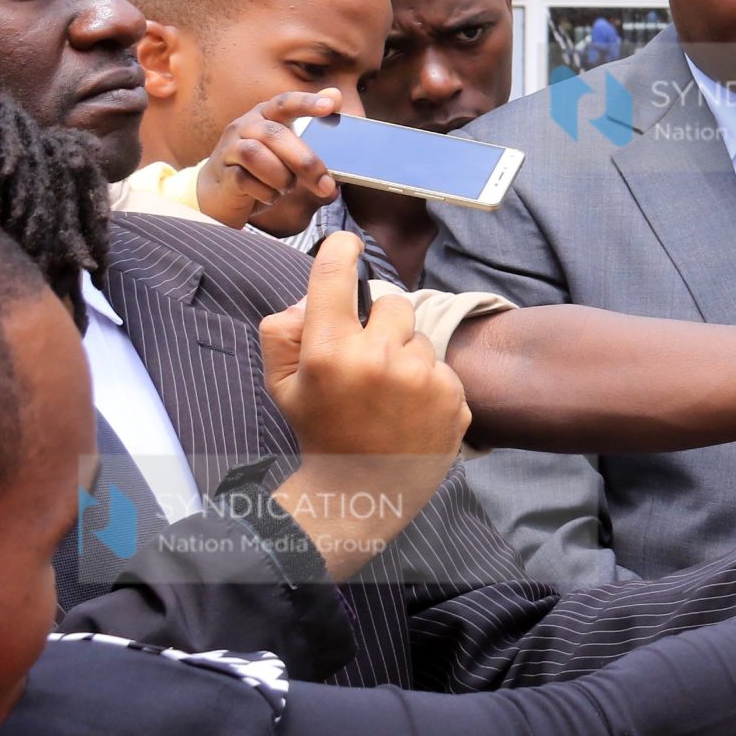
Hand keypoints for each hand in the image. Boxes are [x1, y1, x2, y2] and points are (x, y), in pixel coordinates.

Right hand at [196, 90, 341, 229]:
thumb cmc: (262, 168)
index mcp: (265, 115)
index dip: (306, 102)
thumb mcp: (288, 148)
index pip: (284, 102)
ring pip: (254, 154)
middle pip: (274, 134)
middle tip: (325, 183)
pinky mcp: (222, 175)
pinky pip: (243, 179)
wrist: (220, 194)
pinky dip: (265, 192)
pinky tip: (271, 197)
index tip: (329, 105)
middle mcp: (244, 127)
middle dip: (304, 160)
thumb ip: (313, 126)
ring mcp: (229, 150)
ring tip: (287, 187)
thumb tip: (337, 95)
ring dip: (279, 176)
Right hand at [259, 234, 470, 578]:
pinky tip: (409, 409)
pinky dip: (428, 382)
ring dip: (405, 354)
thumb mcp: (282, 384)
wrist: (363, 491)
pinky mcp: (454, 395)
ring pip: (420, 336)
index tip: (345, 245)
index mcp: (330, 352)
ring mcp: (422, 377)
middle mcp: (379, 358)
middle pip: (391, 303)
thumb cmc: (320, 431)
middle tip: (365, 359)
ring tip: (388, 393)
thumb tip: (310, 297)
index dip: (340, 252)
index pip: (335, 277)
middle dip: (378, 324)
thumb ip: (283, 331)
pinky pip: (441, 366)